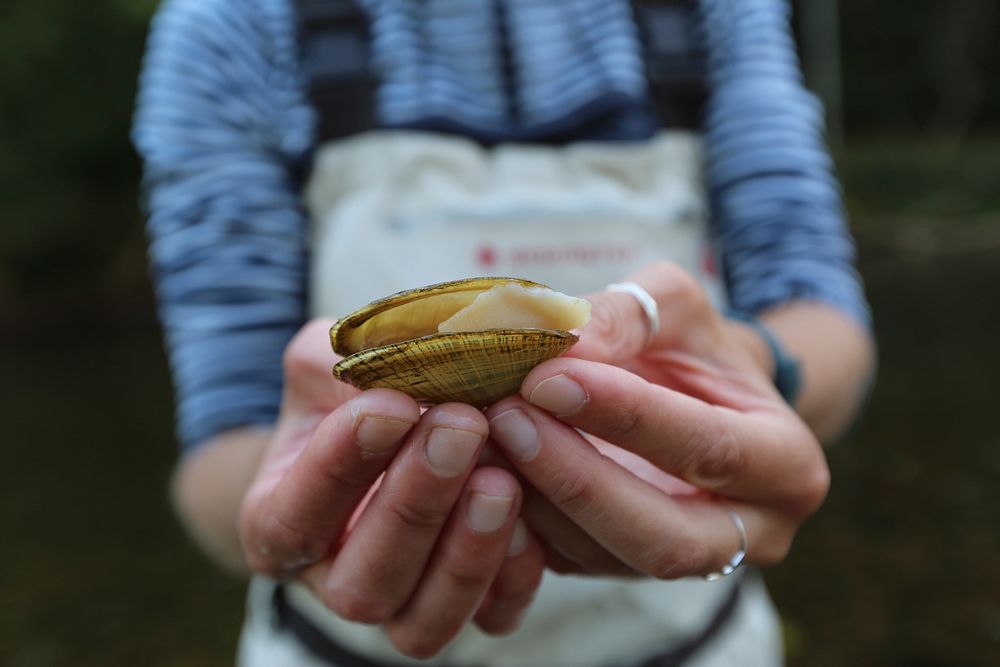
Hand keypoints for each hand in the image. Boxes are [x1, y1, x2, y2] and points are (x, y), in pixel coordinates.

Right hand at [238, 319, 544, 656]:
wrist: (394, 437)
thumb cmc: (349, 400)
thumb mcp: (327, 367)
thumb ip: (341, 360)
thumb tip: (390, 349)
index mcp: (281, 522)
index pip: (294, 513)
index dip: (338, 465)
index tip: (389, 406)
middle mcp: (336, 580)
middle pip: (362, 581)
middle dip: (412, 504)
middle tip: (460, 426)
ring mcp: (401, 606)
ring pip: (422, 621)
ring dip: (463, 553)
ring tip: (500, 479)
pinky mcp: (466, 610)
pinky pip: (490, 620)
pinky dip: (511, 578)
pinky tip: (531, 522)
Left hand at [485, 262, 829, 577]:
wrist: (692, 394)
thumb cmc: (690, 347)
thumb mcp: (674, 306)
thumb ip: (625, 315)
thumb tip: (558, 340)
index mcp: (785, 462)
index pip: (709, 447)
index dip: (626, 416)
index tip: (547, 377)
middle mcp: (751, 532)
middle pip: (663, 535)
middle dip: (577, 479)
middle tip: (506, 416)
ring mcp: (688, 564)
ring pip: (608, 558)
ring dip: (537, 501)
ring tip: (484, 434)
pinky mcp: (626, 570)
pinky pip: (570, 566)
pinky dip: (521, 523)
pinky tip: (480, 472)